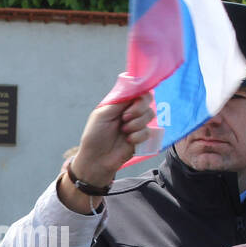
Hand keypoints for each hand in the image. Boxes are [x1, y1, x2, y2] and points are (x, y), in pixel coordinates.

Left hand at [57, 96, 158, 213]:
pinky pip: (148, 131)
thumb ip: (119, 101)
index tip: (135, 100)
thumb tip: (134, 87)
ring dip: (137, 123)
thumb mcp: (103, 114)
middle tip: (125, 117)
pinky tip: (128, 140)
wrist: (96, 159)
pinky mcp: (141, 138)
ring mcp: (136, 124)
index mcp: (119, 103)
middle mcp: (130, 111)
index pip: (136, 90)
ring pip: (150, 115)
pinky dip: (138, 136)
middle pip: (147, 100)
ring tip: (124, 131)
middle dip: (139, 108)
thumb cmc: (95, 135)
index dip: (139, 92)